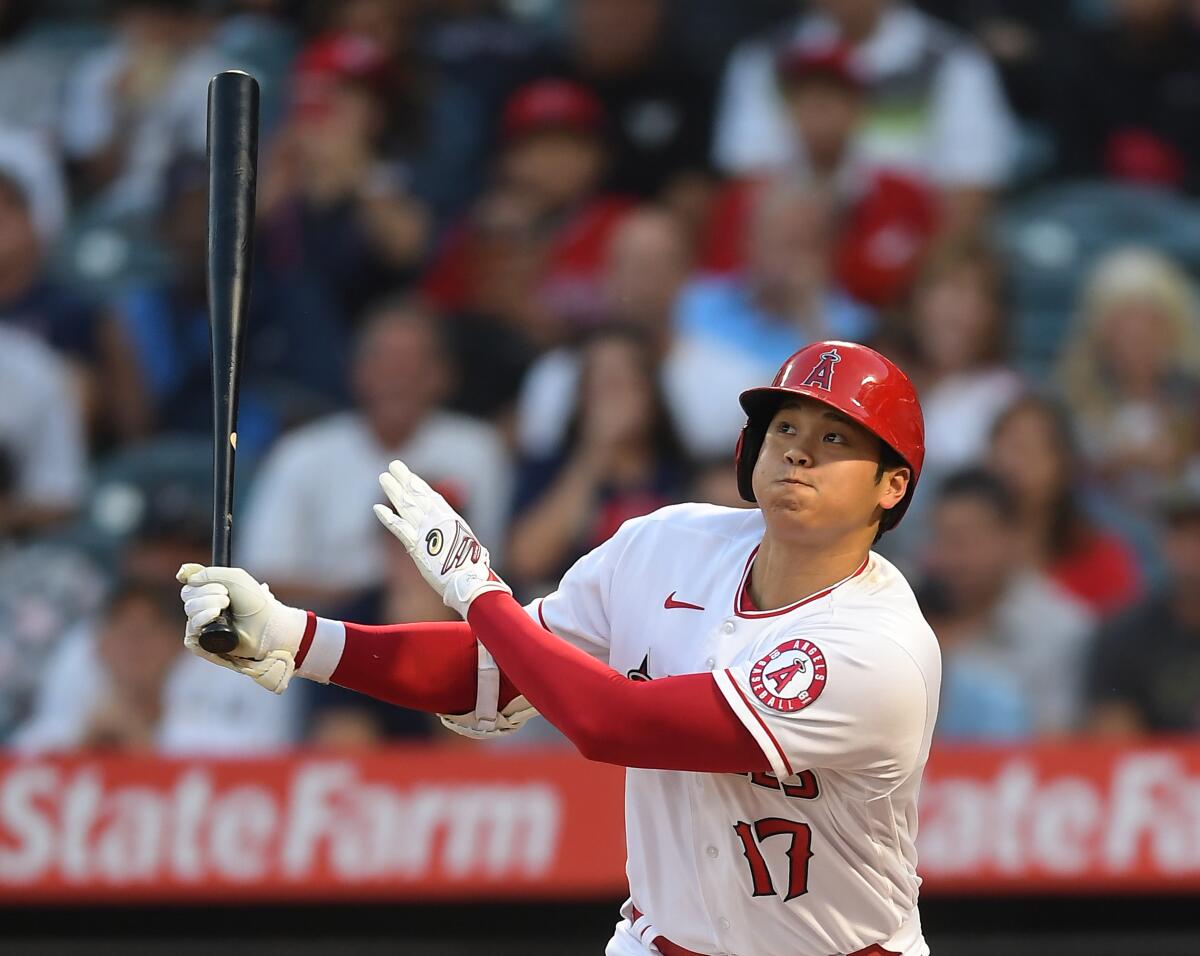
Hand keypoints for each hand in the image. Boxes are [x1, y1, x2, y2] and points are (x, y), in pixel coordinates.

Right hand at [175, 564, 308, 693]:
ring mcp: (204, 625)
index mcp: (211, 592)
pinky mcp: (204, 642)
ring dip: (207, 605)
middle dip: (208, 593)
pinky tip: (214, 618)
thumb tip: (184, 576)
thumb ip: (209, 572)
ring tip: (225, 608)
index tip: (201, 578)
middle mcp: (205, 608)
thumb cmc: (255, 602)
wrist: (266, 625)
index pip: (190, 583)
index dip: (194, 579)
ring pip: (189, 611)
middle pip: (188, 595)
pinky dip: (202, 622)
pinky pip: (190, 632)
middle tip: (227, 597)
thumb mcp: (235, 577)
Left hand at [373, 460, 510, 617]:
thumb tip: (454, 540)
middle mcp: (439, 520)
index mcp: (452, 520)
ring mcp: (427, 531)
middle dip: (405, 479)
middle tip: (394, 465)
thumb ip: (455, 539)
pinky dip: (388, 517)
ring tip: (383, 477)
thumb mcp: (465, 547)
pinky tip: (377, 508)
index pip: (433, 497)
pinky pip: (399, 527)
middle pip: (418, 495)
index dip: (420, 486)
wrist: (469, 581)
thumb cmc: (470, 569)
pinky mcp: (417, 545)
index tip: (410, 476)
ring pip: (407, 505)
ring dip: (394, 490)